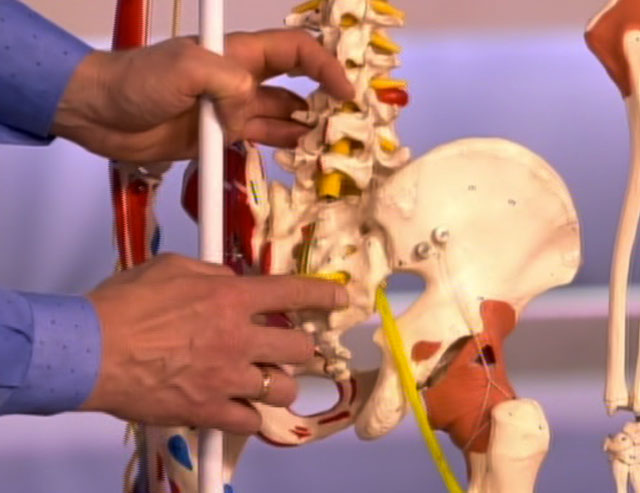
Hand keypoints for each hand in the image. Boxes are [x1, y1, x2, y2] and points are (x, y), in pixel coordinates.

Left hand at [52, 30, 353, 161]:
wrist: (100, 114)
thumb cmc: (137, 81)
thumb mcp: (183, 67)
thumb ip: (225, 83)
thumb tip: (246, 112)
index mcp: (238, 55)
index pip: (295, 52)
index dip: (325, 67)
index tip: (346, 91)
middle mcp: (242, 81)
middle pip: (296, 85)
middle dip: (325, 99)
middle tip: (349, 124)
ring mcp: (233, 112)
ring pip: (282, 116)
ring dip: (307, 128)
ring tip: (332, 147)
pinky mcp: (221, 138)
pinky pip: (260, 139)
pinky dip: (282, 146)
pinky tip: (301, 156)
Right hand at [81, 253, 347, 432]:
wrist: (90, 350)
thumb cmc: (126, 303)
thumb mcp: (171, 267)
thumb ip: (212, 272)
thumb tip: (232, 280)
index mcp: (232, 298)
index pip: (293, 291)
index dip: (325, 294)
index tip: (342, 298)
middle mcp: (239, 338)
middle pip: (301, 348)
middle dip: (300, 347)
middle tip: (285, 347)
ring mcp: (228, 378)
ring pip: (285, 389)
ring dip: (279, 384)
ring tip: (264, 381)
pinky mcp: (209, 410)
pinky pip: (251, 422)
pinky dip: (251, 416)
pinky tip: (241, 409)